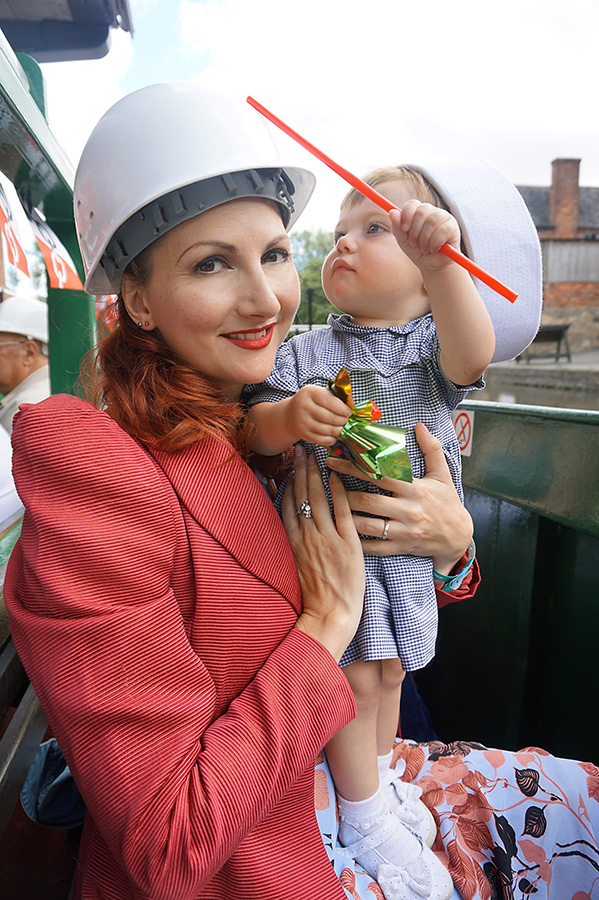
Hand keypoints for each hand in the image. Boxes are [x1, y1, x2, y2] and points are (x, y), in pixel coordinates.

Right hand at [282, 444, 364, 660]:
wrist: (329, 614)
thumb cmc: (314, 595)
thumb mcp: (296, 566)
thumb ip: (295, 543)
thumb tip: (293, 526)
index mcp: (292, 541)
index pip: (288, 503)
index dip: (289, 482)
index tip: (290, 465)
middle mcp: (306, 535)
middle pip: (300, 495)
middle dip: (300, 469)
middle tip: (301, 449)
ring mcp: (326, 538)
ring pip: (318, 498)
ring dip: (316, 473)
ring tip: (316, 455)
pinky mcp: (346, 543)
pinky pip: (341, 511)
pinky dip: (338, 492)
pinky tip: (338, 476)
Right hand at [284, 384, 349, 446]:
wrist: (290, 415)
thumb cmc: (310, 403)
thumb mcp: (318, 393)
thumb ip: (334, 397)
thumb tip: (352, 405)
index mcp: (309, 392)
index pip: (330, 401)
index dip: (343, 408)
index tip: (349, 411)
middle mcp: (303, 407)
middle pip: (330, 417)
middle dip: (343, 420)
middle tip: (346, 420)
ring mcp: (302, 422)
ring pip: (328, 430)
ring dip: (339, 430)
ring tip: (341, 427)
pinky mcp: (304, 435)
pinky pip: (324, 440)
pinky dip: (332, 439)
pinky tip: (334, 434)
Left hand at [326, 422, 471, 573]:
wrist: (459, 537)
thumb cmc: (447, 503)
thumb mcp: (443, 475)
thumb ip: (431, 449)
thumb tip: (420, 425)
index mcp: (415, 490)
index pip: (380, 476)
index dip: (355, 467)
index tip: (334, 461)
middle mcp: (408, 510)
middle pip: (369, 501)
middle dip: (343, 494)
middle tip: (324, 487)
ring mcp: (404, 531)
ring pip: (368, 526)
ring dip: (346, 517)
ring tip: (327, 509)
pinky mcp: (401, 547)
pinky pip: (375, 547)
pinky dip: (357, 542)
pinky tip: (341, 534)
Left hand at [389, 202, 459, 271]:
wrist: (433, 266)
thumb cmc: (418, 252)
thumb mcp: (404, 241)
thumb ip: (397, 227)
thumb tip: (392, 212)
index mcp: (418, 212)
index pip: (412, 204)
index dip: (406, 215)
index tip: (404, 229)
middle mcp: (431, 211)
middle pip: (421, 211)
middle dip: (415, 231)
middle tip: (414, 244)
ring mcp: (443, 217)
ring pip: (432, 221)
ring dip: (425, 239)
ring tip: (424, 249)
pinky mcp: (453, 226)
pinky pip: (442, 230)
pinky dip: (435, 243)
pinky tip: (434, 249)